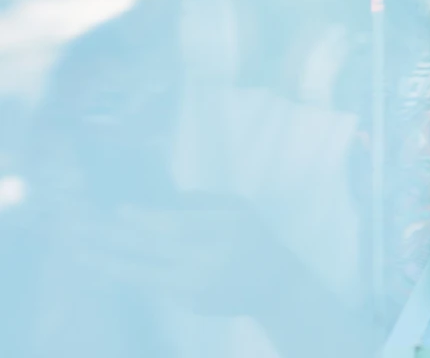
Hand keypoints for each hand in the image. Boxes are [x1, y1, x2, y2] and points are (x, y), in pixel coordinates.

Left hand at [66, 193, 299, 316]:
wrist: (274, 286)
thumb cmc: (254, 237)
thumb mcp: (238, 209)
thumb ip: (201, 202)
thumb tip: (158, 200)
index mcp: (222, 232)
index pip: (175, 226)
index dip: (144, 219)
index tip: (119, 210)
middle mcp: (206, 262)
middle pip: (151, 248)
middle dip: (114, 236)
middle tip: (83, 225)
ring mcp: (196, 287)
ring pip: (143, 273)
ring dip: (108, 262)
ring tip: (80, 253)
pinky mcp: (188, 304)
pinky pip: (153, 285)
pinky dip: (128, 273)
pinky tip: (106, 264)